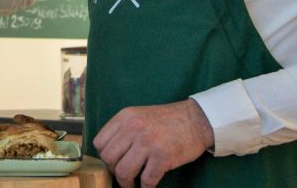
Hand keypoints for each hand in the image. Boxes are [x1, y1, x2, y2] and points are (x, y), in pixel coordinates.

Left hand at [93, 99, 213, 187]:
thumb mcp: (139, 116)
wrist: (196, 120)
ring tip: (134, 184)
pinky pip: (146, 181)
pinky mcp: (162, 157)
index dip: (104, 157)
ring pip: (123, 172)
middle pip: (108, 158)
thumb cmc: (168, 120)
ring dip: (127, 184)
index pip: (99, 142)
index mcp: (125, 117)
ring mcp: (147, 142)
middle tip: (125, 174)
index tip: (114, 162)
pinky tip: (149, 186)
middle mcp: (133, 128)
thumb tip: (109, 154)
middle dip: (114, 171)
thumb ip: (123, 130)